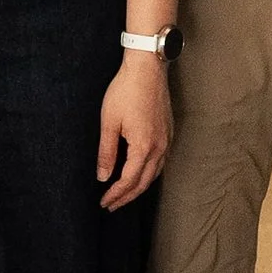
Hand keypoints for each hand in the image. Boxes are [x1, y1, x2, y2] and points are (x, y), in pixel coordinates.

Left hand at [97, 51, 169, 210]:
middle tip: (112, 205)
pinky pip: (161, 161)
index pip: (129, 181)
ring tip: (124, 194)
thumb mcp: (109, 122)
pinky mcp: (168, 131)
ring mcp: (167, 139)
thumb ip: (106, 152)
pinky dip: (149, 173)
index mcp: (144, 146)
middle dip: (127, 197)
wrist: (147, 67)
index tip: (104, 202)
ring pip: (155, 173)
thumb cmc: (126, 91)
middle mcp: (160, 147)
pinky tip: (140, 172)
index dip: (115, 194)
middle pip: (144, 182)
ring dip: (139, 187)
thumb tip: (103, 176)